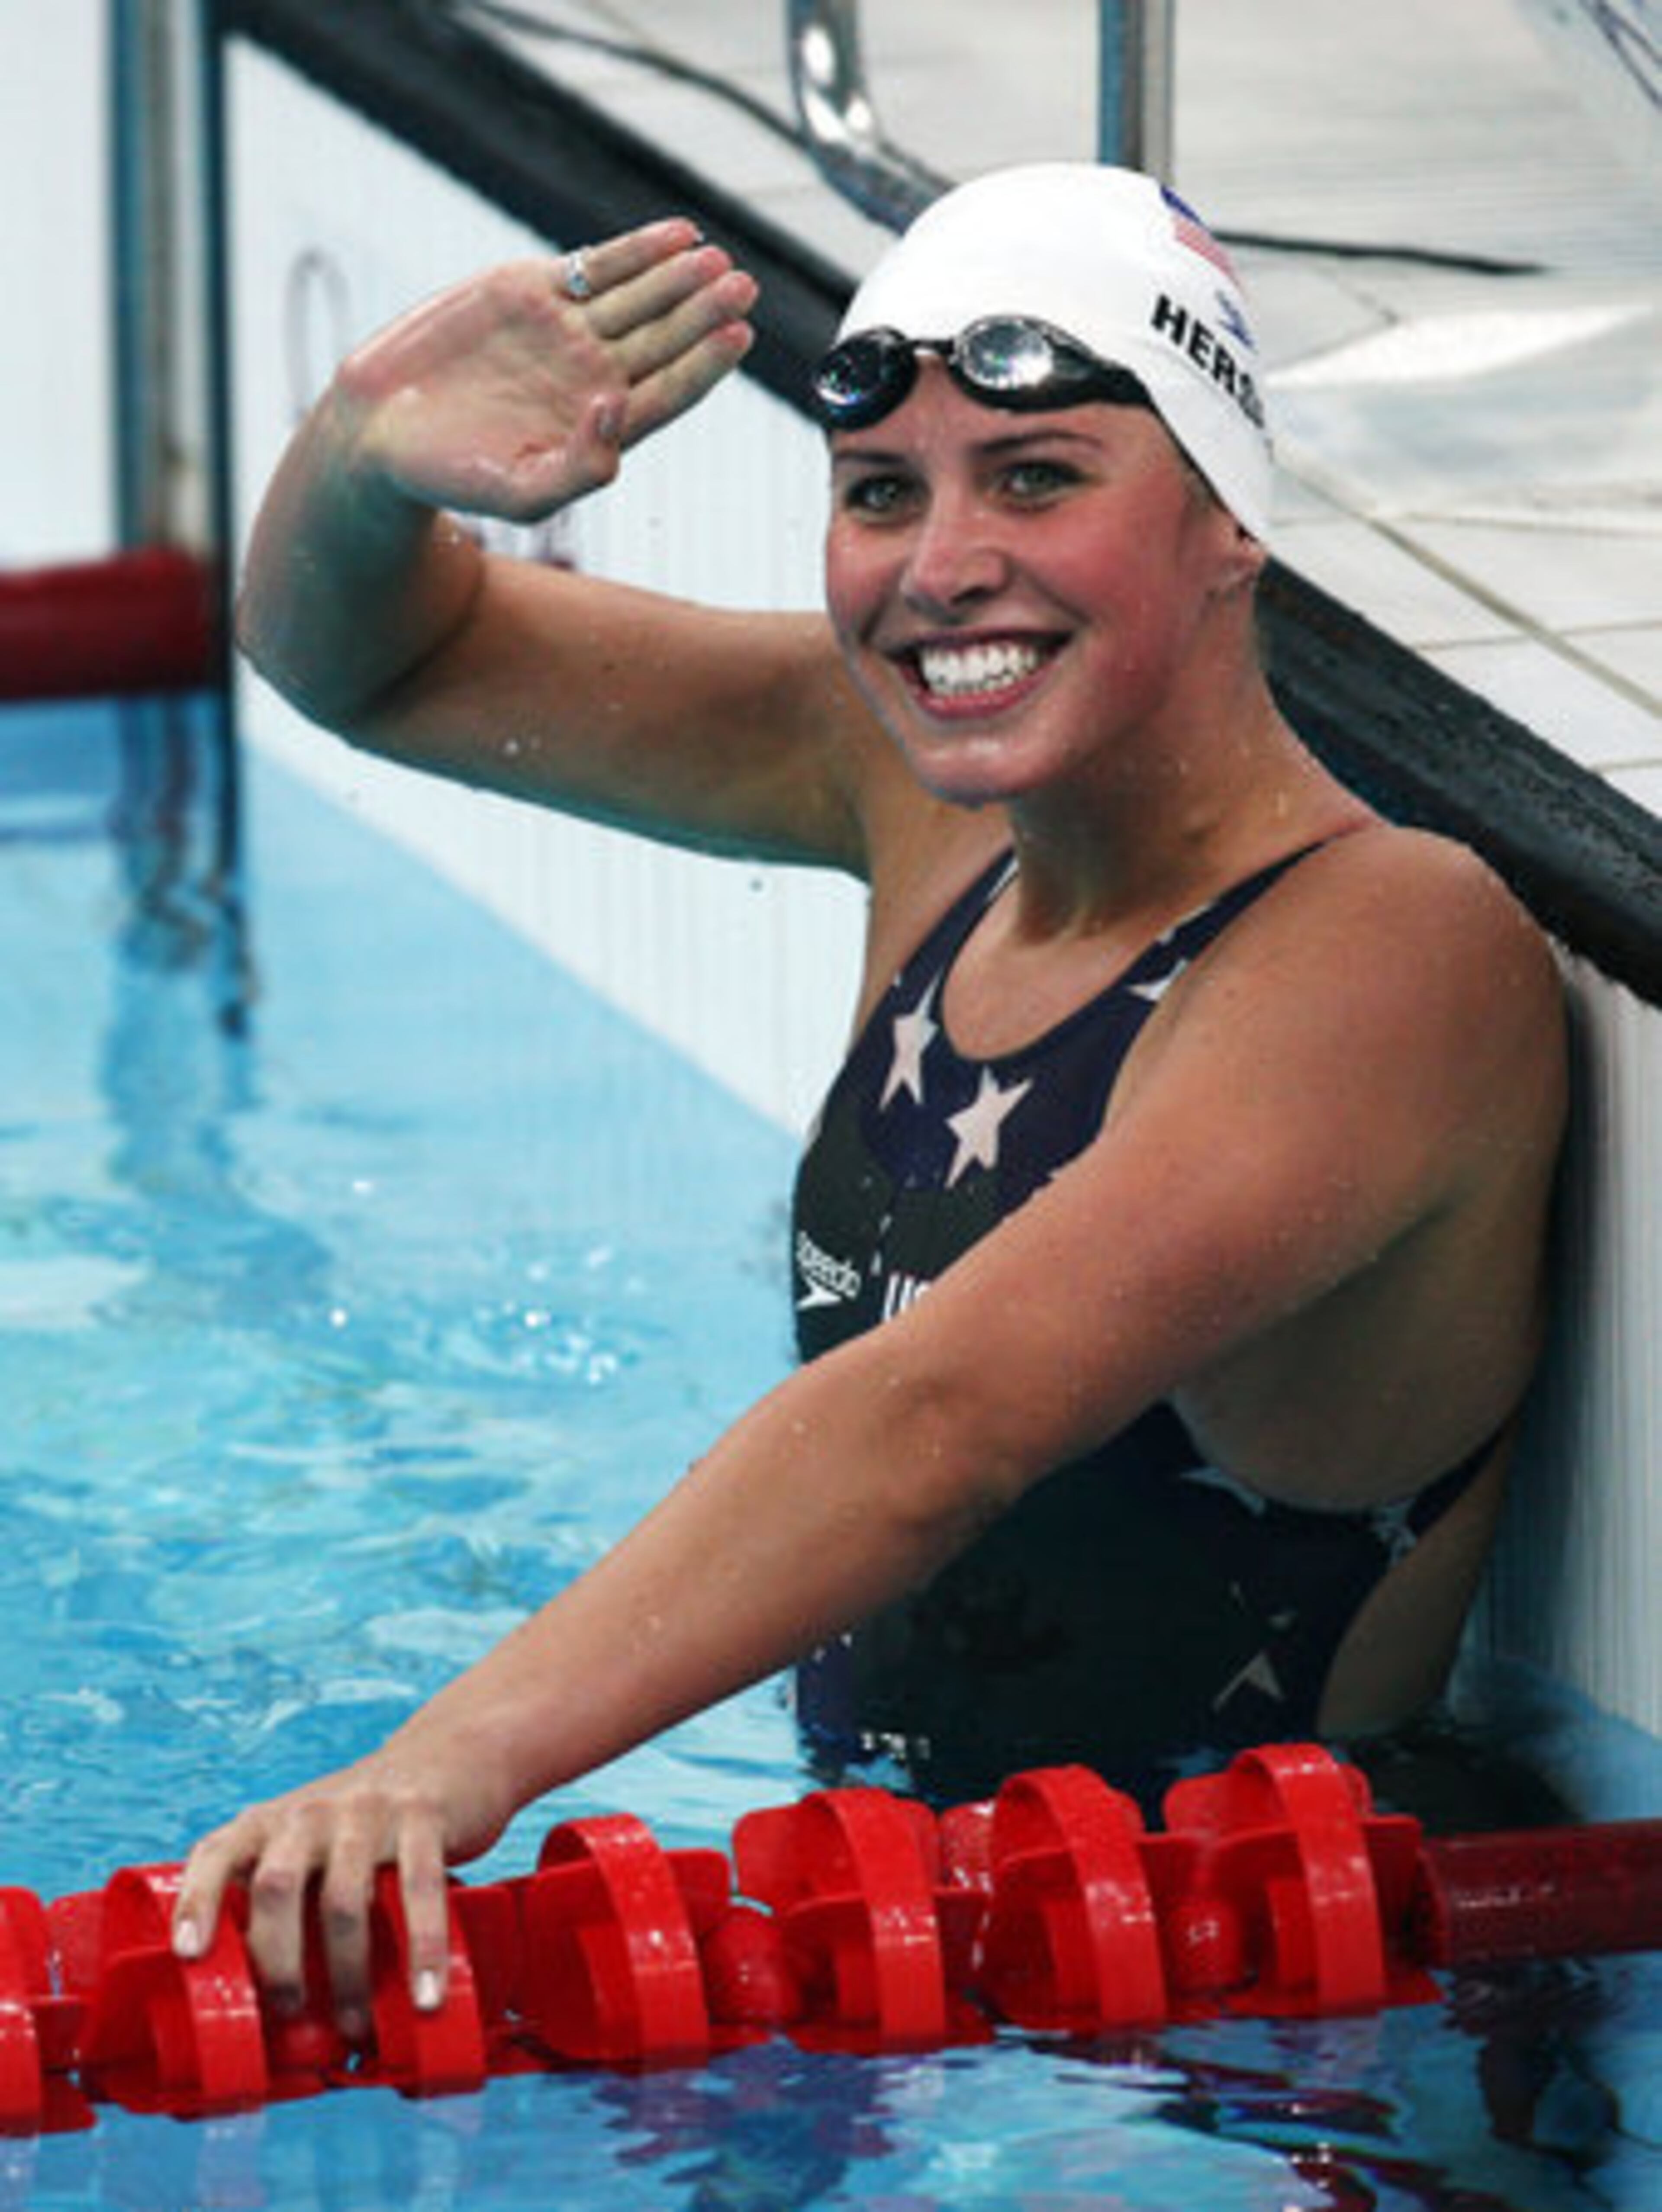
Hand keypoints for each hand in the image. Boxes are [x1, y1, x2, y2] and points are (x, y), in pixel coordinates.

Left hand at [170, 1722, 517, 2036]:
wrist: (446, 1754)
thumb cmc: (362, 1827)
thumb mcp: (308, 1845)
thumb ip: (282, 1900)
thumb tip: (265, 2005)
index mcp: (270, 1822)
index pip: (216, 1854)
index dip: (196, 1901)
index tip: (189, 1954)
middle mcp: (311, 1812)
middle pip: (276, 1887)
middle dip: (278, 1962)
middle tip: (290, 2014)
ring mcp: (366, 1811)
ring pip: (343, 1899)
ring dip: (347, 1974)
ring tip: (354, 2026)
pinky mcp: (422, 1816)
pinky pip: (418, 1887)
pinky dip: (422, 1948)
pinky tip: (426, 1994)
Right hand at [332, 217, 757, 524]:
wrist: (384, 434)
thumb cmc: (453, 479)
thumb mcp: (521, 495)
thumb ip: (581, 469)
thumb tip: (619, 409)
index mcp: (603, 426)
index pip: (671, 391)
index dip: (706, 364)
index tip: (739, 336)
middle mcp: (594, 375)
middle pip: (666, 339)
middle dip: (704, 311)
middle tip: (742, 286)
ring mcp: (565, 330)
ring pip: (640, 298)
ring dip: (682, 277)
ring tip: (718, 259)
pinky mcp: (529, 291)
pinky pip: (596, 266)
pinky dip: (637, 250)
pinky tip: (679, 236)